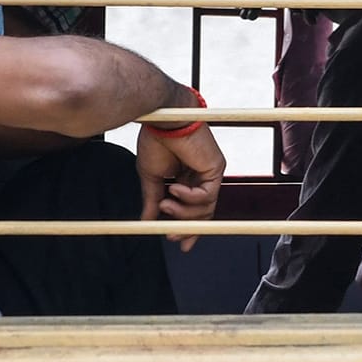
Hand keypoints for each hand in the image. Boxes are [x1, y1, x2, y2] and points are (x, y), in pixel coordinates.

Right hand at [136, 125, 224, 249]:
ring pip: (205, 208)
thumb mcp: (151, 177)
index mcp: (185, 179)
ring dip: (184, 212)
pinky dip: (190, 197)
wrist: (162, 121)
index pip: (192, 209)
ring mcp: (209, 173)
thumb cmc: (156, 141)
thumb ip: (152, 200)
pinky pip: (207, 195)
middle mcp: (200, 178)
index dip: (185, 227)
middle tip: (172, 236)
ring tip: (165, 204)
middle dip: (187, 228)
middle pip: (202, 213)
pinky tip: (174, 189)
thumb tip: (146, 221)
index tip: (174, 240)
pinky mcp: (215, 168)